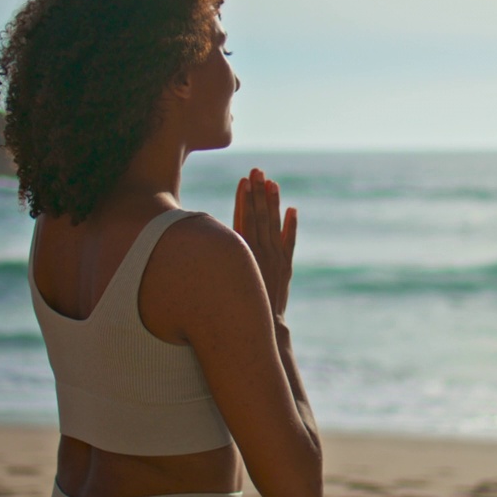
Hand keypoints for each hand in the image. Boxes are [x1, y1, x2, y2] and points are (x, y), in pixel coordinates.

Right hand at [233, 168, 296, 317]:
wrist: (261, 326)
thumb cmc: (234, 304)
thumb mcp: (224, 277)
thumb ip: (220, 256)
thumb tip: (204, 236)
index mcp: (242, 253)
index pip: (243, 218)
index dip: (244, 198)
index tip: (244, 180)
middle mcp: (260, 252)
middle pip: (259, 216)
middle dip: (258, 192)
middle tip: (258, 171)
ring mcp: (275, 258)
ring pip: (274, 224)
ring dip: (273, 202)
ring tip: (273, 183)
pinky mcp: (286, 266)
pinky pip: (290, 242)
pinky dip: (292, 226)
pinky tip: (292, 210)